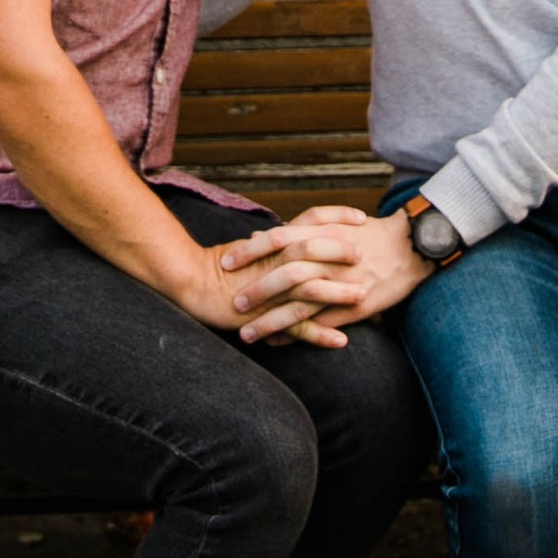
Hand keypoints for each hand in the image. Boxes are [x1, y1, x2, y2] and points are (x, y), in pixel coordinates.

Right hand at [160, 232, 350, 348]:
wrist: (192, 282)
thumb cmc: (222, 263)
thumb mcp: (254, 246)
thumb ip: (278, 241)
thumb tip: (297, 229)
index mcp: (275, 241)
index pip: (312, 218)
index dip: (338, 216)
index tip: (362, 218)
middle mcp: (275, 261)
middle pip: (314, 249)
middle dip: (342, 251)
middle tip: (365, 255)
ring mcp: (271, 290)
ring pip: (310, 287)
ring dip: (339, 292)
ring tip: (363, 296)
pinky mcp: (265, 316)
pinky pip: (297, 326)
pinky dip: (320, 334)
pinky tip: (341, 341)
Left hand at [217, 203, 427, 344]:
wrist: (411, 247)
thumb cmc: (371, 232)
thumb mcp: (337, 221)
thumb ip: (301, 228)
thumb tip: (265, 234)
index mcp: (322, 235)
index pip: (276, 240)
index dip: (249, 252)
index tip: (226, 262)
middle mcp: (328, 260)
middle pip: (283, 276)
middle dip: (255, 291)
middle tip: (233, 303)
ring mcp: (340, 287)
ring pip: (297, 307)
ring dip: (269, 323)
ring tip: (246, 335)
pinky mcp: (353, 308)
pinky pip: (319, 324)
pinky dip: (295, 335)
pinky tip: (276, 343)